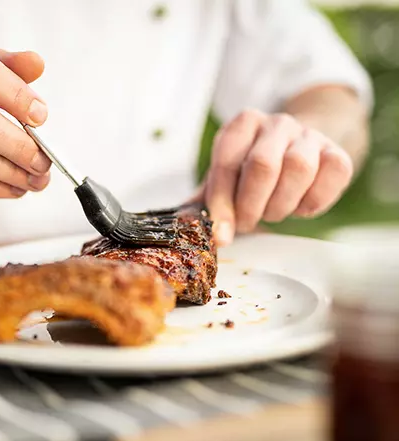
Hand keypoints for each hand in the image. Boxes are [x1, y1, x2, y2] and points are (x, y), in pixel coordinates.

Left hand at [194, 109, 353, 245]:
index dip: (222, 202)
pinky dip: (313, 201)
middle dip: (251, 205)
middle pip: (263, 164)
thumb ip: (205, 200)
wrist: (297, 150)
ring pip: (299, 168)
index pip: (227, 161)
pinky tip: (299, 206)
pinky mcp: (338, 152)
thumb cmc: (251, 169)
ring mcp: (310, 135)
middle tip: (247, 223)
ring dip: (281, 204)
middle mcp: (277, 123)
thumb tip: (185, 225)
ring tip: (272, 212)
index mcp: (242, 124)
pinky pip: (332, 175)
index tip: (221, 233)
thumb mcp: (225, 178)